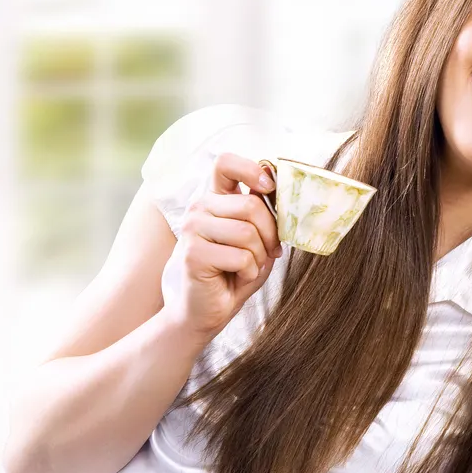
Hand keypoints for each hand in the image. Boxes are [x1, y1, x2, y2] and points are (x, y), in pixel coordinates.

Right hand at [160, 153, 281, 341]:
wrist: (209, 309)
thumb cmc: (236, 272)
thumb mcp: (258, 239)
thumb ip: (264, 214)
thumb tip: (279, 190)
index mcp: (216, 199)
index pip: (226, 163)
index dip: (252, 170)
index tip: (269, 187)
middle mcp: (200, 208)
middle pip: (251, 205)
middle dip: (270, 234)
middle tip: (268, 252)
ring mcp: (192, 229)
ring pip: (247, 232)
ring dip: (259, 256)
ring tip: (248, 266)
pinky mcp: (193, 253)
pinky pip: (241, 256)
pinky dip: (249, 271)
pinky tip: (236, 277)